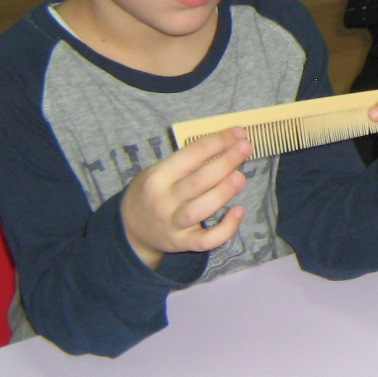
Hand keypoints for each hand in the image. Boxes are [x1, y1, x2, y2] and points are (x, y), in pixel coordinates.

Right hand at [121, 129, 249, 269]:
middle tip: (246, 148)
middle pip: (198, 181)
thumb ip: (189, 161)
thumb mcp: (160, 170)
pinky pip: (206, 240)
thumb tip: (228, 145)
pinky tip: (239, 211)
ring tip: (241, 177)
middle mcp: (164, 200)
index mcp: (159, 176)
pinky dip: (225, 229)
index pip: (192, 154)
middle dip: (225, 162)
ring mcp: (173, 224)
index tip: (238, 133)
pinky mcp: (183, 243)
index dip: (218, 141)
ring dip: (223, 192)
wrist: (131, 228)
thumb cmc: (153, 192)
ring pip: (200, 209)